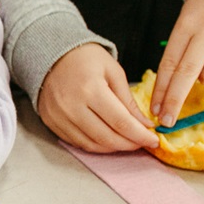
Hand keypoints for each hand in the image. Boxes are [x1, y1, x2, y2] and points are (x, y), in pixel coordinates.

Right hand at [37, 43, 156, 151]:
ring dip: (113, 148)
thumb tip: (144, 125)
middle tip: (141, 142)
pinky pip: (76, 142)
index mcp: (91, 90)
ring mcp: (59, 116)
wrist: (50, 55)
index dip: (140, 136)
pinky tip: (106, 138)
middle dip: (129, 144)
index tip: (153, 140)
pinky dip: (95, 145)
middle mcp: (72, 106)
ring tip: (126, 141)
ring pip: (91, 145)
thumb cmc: (85, 59)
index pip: (121, 122)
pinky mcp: (51, 122)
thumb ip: (128, 101)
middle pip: (107, 138)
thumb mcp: (113, 72)